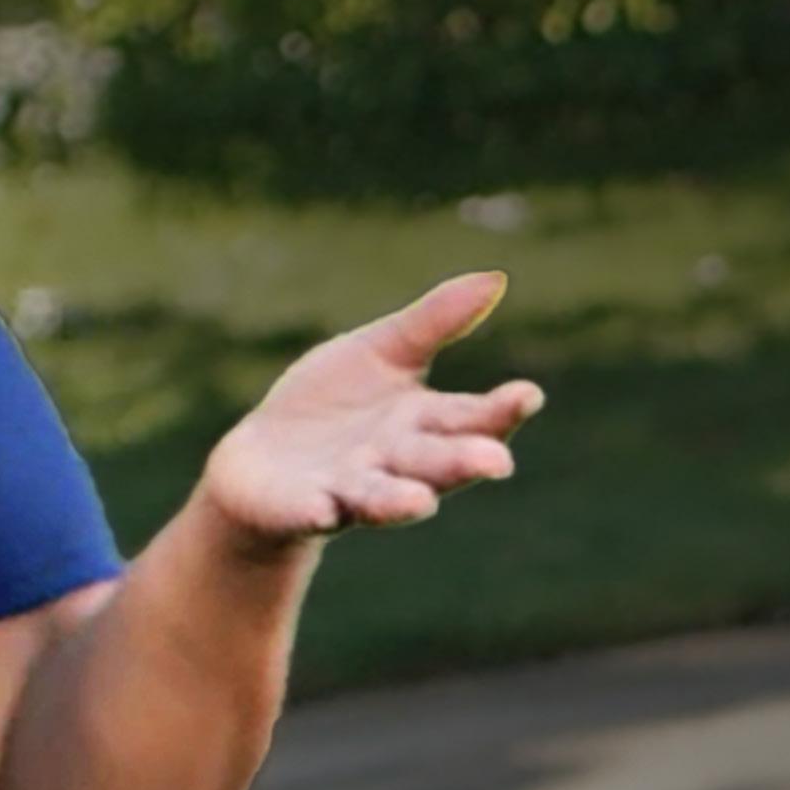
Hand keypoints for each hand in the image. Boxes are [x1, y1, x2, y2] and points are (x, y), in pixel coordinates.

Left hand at [196, 270, 546, 544]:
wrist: (261, 460)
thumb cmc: (333, 404)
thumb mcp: (382, 351)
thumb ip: (434, 322)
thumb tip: (496, 279)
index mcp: (421, 423)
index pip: (469, 418)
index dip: (500, 410)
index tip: (529, 395)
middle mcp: (393, 462)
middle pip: (435, 463)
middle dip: (463, 462)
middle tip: (497, 462)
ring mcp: (347, 489)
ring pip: (380, 498)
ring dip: (400, 501)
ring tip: (419, 503)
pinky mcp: (300, 506)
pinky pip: (311, 510)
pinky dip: (318, 510)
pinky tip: (324, 509)